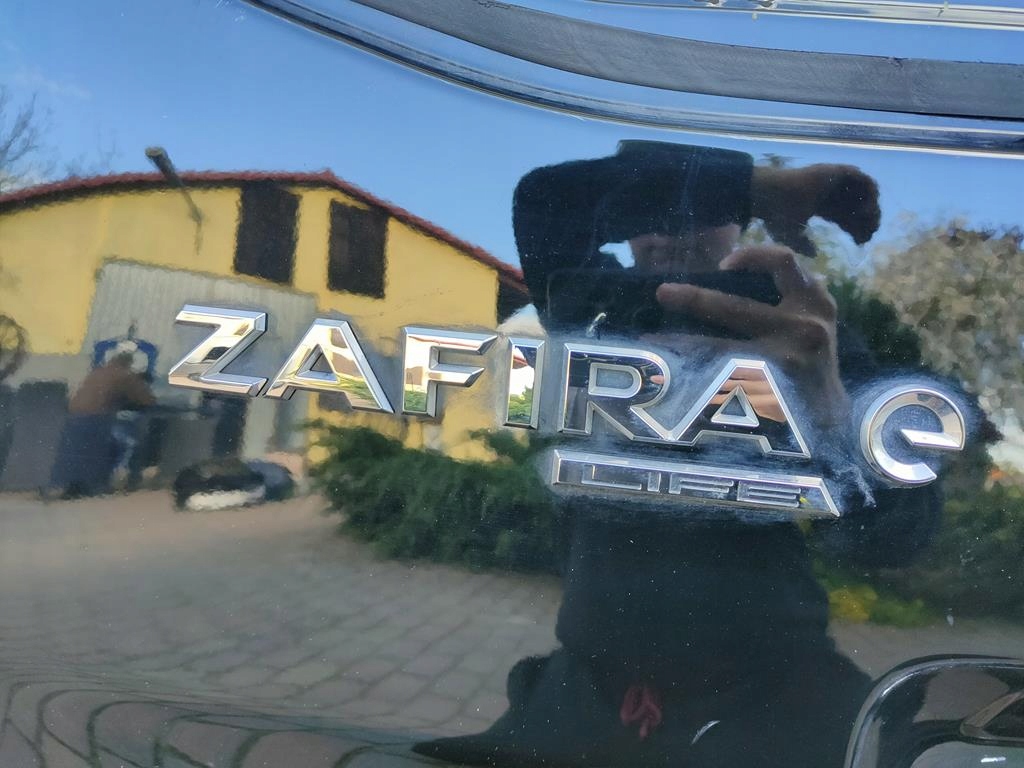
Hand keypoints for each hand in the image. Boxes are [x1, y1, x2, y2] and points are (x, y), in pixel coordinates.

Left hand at [655, 245, 847, 422]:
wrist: (831, 421)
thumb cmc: (811, 362)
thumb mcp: (814, 322)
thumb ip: (789, 298)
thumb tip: (729, 275)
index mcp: (815, 303)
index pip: (784, 262)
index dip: (752, 255)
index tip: (723, 264)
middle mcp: (804, 329)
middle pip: (736, 309)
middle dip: (694, 299)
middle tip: (662, 293)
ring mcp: (785, 364)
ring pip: (718, 349)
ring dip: (679, 342)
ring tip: (649, 340)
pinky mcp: (768, 395)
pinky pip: (717, 379)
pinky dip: (689, 374)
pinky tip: (668, 373)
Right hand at [751, 164, 879, 256]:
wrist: (770, 196)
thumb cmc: (776, 215)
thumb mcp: (791, 236)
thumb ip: (803, 246)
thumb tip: (814, 254)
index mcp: (820, 205)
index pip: (845, 217)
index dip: (855, 229)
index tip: (861, 243)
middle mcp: (829, 192)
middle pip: (857, 207)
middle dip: (867, 221)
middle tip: (869, 235)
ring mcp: (834, 181)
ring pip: (863, 192)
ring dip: (871, 207)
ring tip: (869, 222)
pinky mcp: (837, 172)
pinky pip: (864, 179)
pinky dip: (870, 193)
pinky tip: (865, 210)